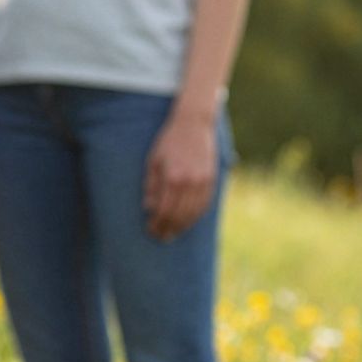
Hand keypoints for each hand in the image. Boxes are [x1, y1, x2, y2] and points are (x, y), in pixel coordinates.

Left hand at [143, 112, 217, 239]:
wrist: (194, 124)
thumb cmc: (168, 142)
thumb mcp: (153, 161)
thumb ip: (151, 185)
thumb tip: (149, 208)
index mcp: (172, 177)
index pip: (163, 210)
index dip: (157, 223)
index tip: (150, 230)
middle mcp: (190, 181)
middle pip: (178, 214)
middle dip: (168, 228)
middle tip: (161, 237)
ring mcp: (203, 181)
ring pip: (193, 212)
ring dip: (182, 226)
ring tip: (173, 233)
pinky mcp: (212, 179)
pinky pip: (204, 204)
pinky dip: (195, 216)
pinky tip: (187, 222)